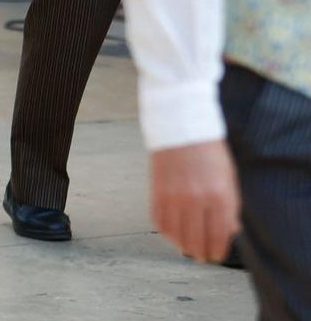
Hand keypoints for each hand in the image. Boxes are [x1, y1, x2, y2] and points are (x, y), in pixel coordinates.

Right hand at [151, 141, 240, 262]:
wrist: (181, 129)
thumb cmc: (210, 154)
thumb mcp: (229, 179)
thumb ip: (230, 207)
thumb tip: (230, 232)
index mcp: (220, 196)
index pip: (219, 235)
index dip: (218, 251)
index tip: (217, 256)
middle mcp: (196, 199)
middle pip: (197, 239)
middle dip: (201, 253)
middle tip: (203, 257)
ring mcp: (174, 196)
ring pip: (176, 234)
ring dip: (183, 246)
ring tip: (187, 249)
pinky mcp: (157, 191)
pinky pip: (159, 221)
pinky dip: (165, 232)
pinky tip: (172, 234)